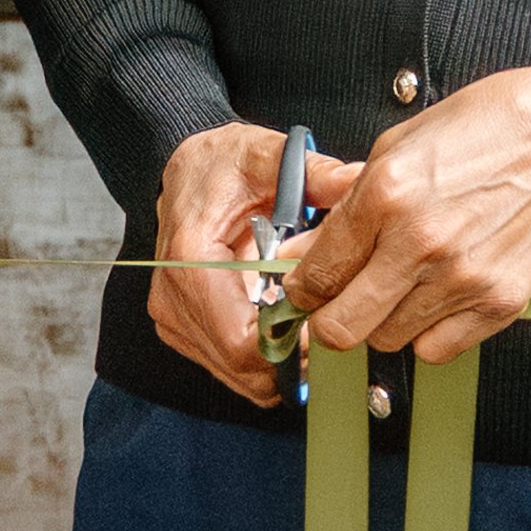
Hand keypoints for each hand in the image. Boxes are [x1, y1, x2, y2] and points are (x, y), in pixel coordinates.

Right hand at [148, 119, 304, 407]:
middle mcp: (173, 296)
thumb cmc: (221, 165)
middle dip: (291, 356)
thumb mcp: (268, 156)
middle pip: (240, 364)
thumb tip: (357, 182)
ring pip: (238, 374)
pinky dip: (263, 359)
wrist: (186, 171)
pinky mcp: (183, 329)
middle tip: (327, 327)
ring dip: (279, 362)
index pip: (238, 337)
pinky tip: (285, 329)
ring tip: (309, 326)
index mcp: (190, 258)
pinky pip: (229, 366)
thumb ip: (314, 173)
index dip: (288, 344)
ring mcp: (173, 318)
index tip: (323, 325)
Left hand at [284, 65, 530, 366]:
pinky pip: (438, 349)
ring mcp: (462, 278)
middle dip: (330, 320)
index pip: (316, 275)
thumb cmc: (487, 129)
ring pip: (389, 341)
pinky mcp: (499, 302)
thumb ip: (344, 208)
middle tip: (338, 305)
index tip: (305, 292)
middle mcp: (420, 243)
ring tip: (403, 286)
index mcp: (386, 196)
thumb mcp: (396, 148)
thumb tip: (302, 254)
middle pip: (342, 327)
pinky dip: (430, 333)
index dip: (300, 291)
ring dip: (385, 321)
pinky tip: (437, 297)